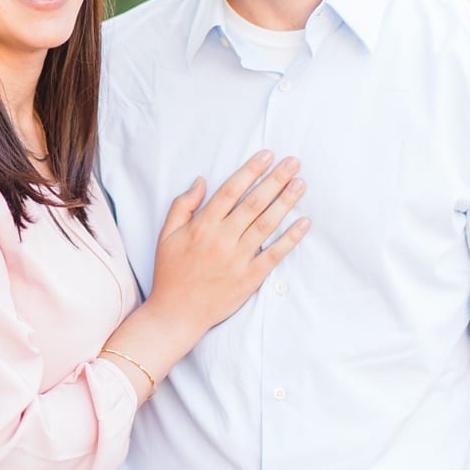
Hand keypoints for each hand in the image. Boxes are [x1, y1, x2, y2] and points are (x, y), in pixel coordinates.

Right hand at [149, 150, 308, 337]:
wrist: (177, 313)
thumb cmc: (171, 273)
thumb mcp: (166, 235)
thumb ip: (182, 206)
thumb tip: (200, 181)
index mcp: (202, 226)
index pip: (230, 191)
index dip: (250, 171)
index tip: (267, 156)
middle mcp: (222, 239)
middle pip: (253, 203)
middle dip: (275, 180)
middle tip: (293, 162)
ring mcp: (238, 258)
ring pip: (266, 224)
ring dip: (286, 202)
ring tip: (300, 184)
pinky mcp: (250, 278)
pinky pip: (274, 255)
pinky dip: (291, 239)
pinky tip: (304, 223)